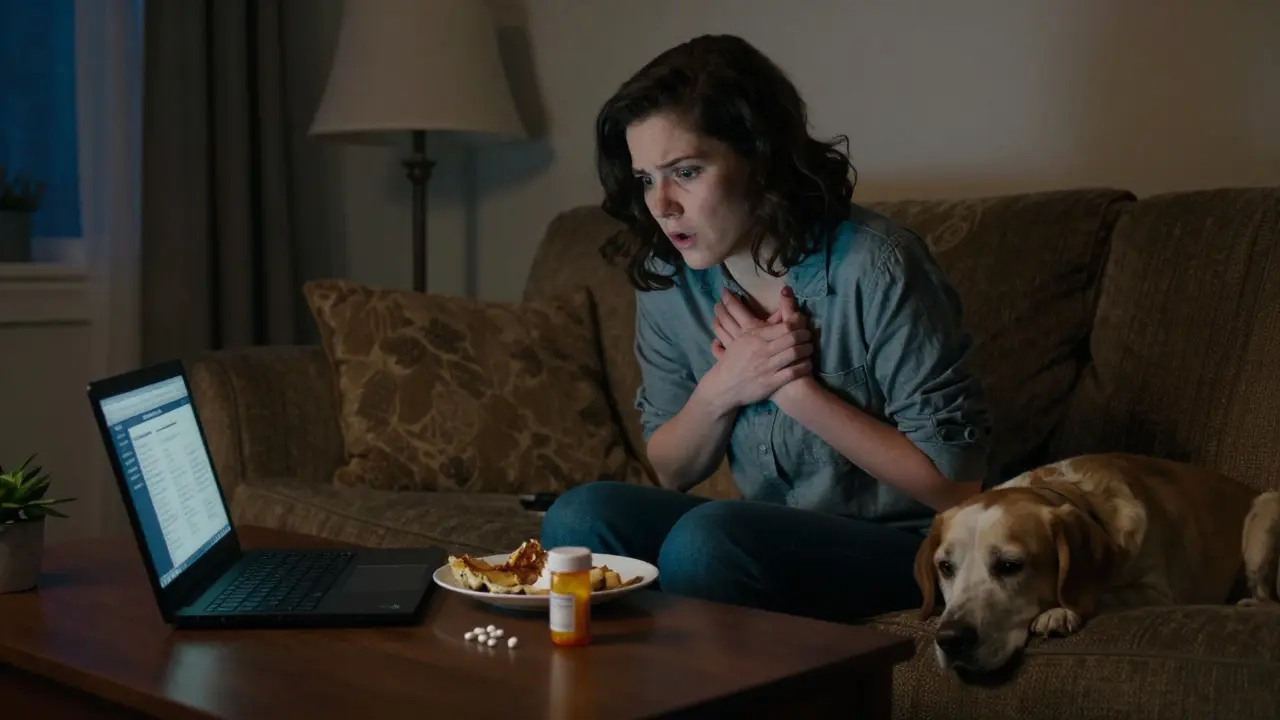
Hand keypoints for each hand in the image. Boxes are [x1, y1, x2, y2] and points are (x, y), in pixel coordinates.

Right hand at [698, 312, 812, 413]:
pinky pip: (794, 372)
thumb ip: (761, 327)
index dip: (798, 324)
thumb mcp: (742, 339)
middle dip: (805, 335)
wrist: (723, 386)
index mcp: (755, 337)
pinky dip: (804, 366)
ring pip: (795, 354)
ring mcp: (767, 367)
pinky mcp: (771, 383)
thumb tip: (781, 313)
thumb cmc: (733, 360)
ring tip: (809, 348)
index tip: (803, 324)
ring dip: (807, 350)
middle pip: (793, 338)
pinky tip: (807, 364)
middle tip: (809, 335)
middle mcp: (762, 351)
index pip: (784, 326)